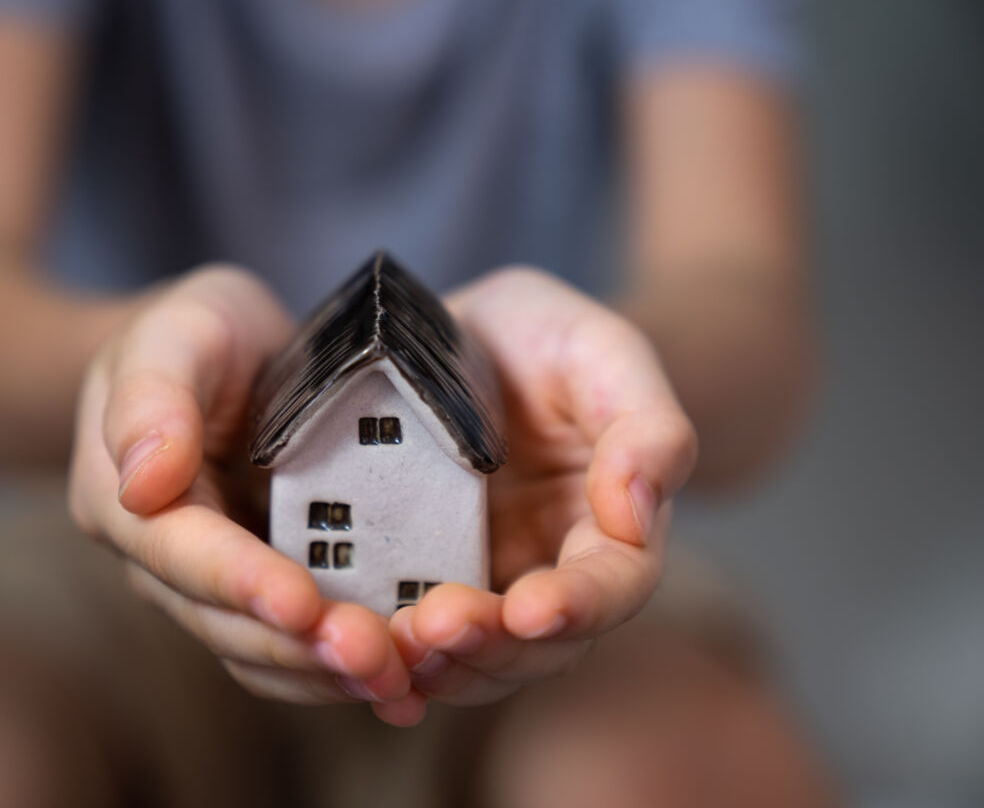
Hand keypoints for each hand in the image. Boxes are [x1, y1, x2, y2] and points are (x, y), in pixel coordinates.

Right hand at [68, 266, 409, 705]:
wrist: (222, 357)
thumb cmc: (196, 331)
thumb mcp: (176, 332)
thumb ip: (153, 395)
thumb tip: (142, 480)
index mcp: (125, 500)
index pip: (179, 553)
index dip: (241, 582)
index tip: (304, 605)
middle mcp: (161, 562)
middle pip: (223, 623)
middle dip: (298, 647)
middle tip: (376, 657)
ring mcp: (213, 587)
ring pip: (261, 654)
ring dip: (326, 673)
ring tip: (401, 678)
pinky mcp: (265, 595)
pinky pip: (295, 649)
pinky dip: (342, 670)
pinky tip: (407, 679)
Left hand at [376, 268, 696, 724]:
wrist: (459, 337)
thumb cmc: (544, 336)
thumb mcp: (599, 349)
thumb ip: (645, 424)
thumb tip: (639, 512)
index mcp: (610, 525)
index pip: (615, 585)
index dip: (580, 606)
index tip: (531, 610)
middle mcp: (549, 569)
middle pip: (540, 645)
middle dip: (493, 646)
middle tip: (437, 626)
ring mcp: (480, 582)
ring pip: (475, 657)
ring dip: (440, 663)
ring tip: (395, 643)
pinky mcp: (415, 579)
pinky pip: (408, 637)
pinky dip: (390, 658)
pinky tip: (354, 656)